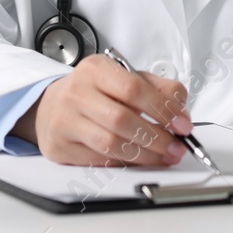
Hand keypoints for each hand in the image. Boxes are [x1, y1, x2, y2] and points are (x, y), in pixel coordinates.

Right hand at [12, 56, 192, 165]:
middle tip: (176, 147)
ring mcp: (64, 120)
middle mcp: (76, 92)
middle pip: (122, 119)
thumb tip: (181, 111)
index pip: (133, 88)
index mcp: (95, 69)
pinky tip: (139, 160)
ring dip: (145, 155)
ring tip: (163, 157)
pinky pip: (99, 160)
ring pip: (111, 144)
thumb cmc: (94, 92)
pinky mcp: (59, 147)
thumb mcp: (124, 78)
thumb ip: (157, 88)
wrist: (51, 106)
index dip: (162, 108)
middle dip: (157, 137)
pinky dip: (125, 163)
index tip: (182, 124)